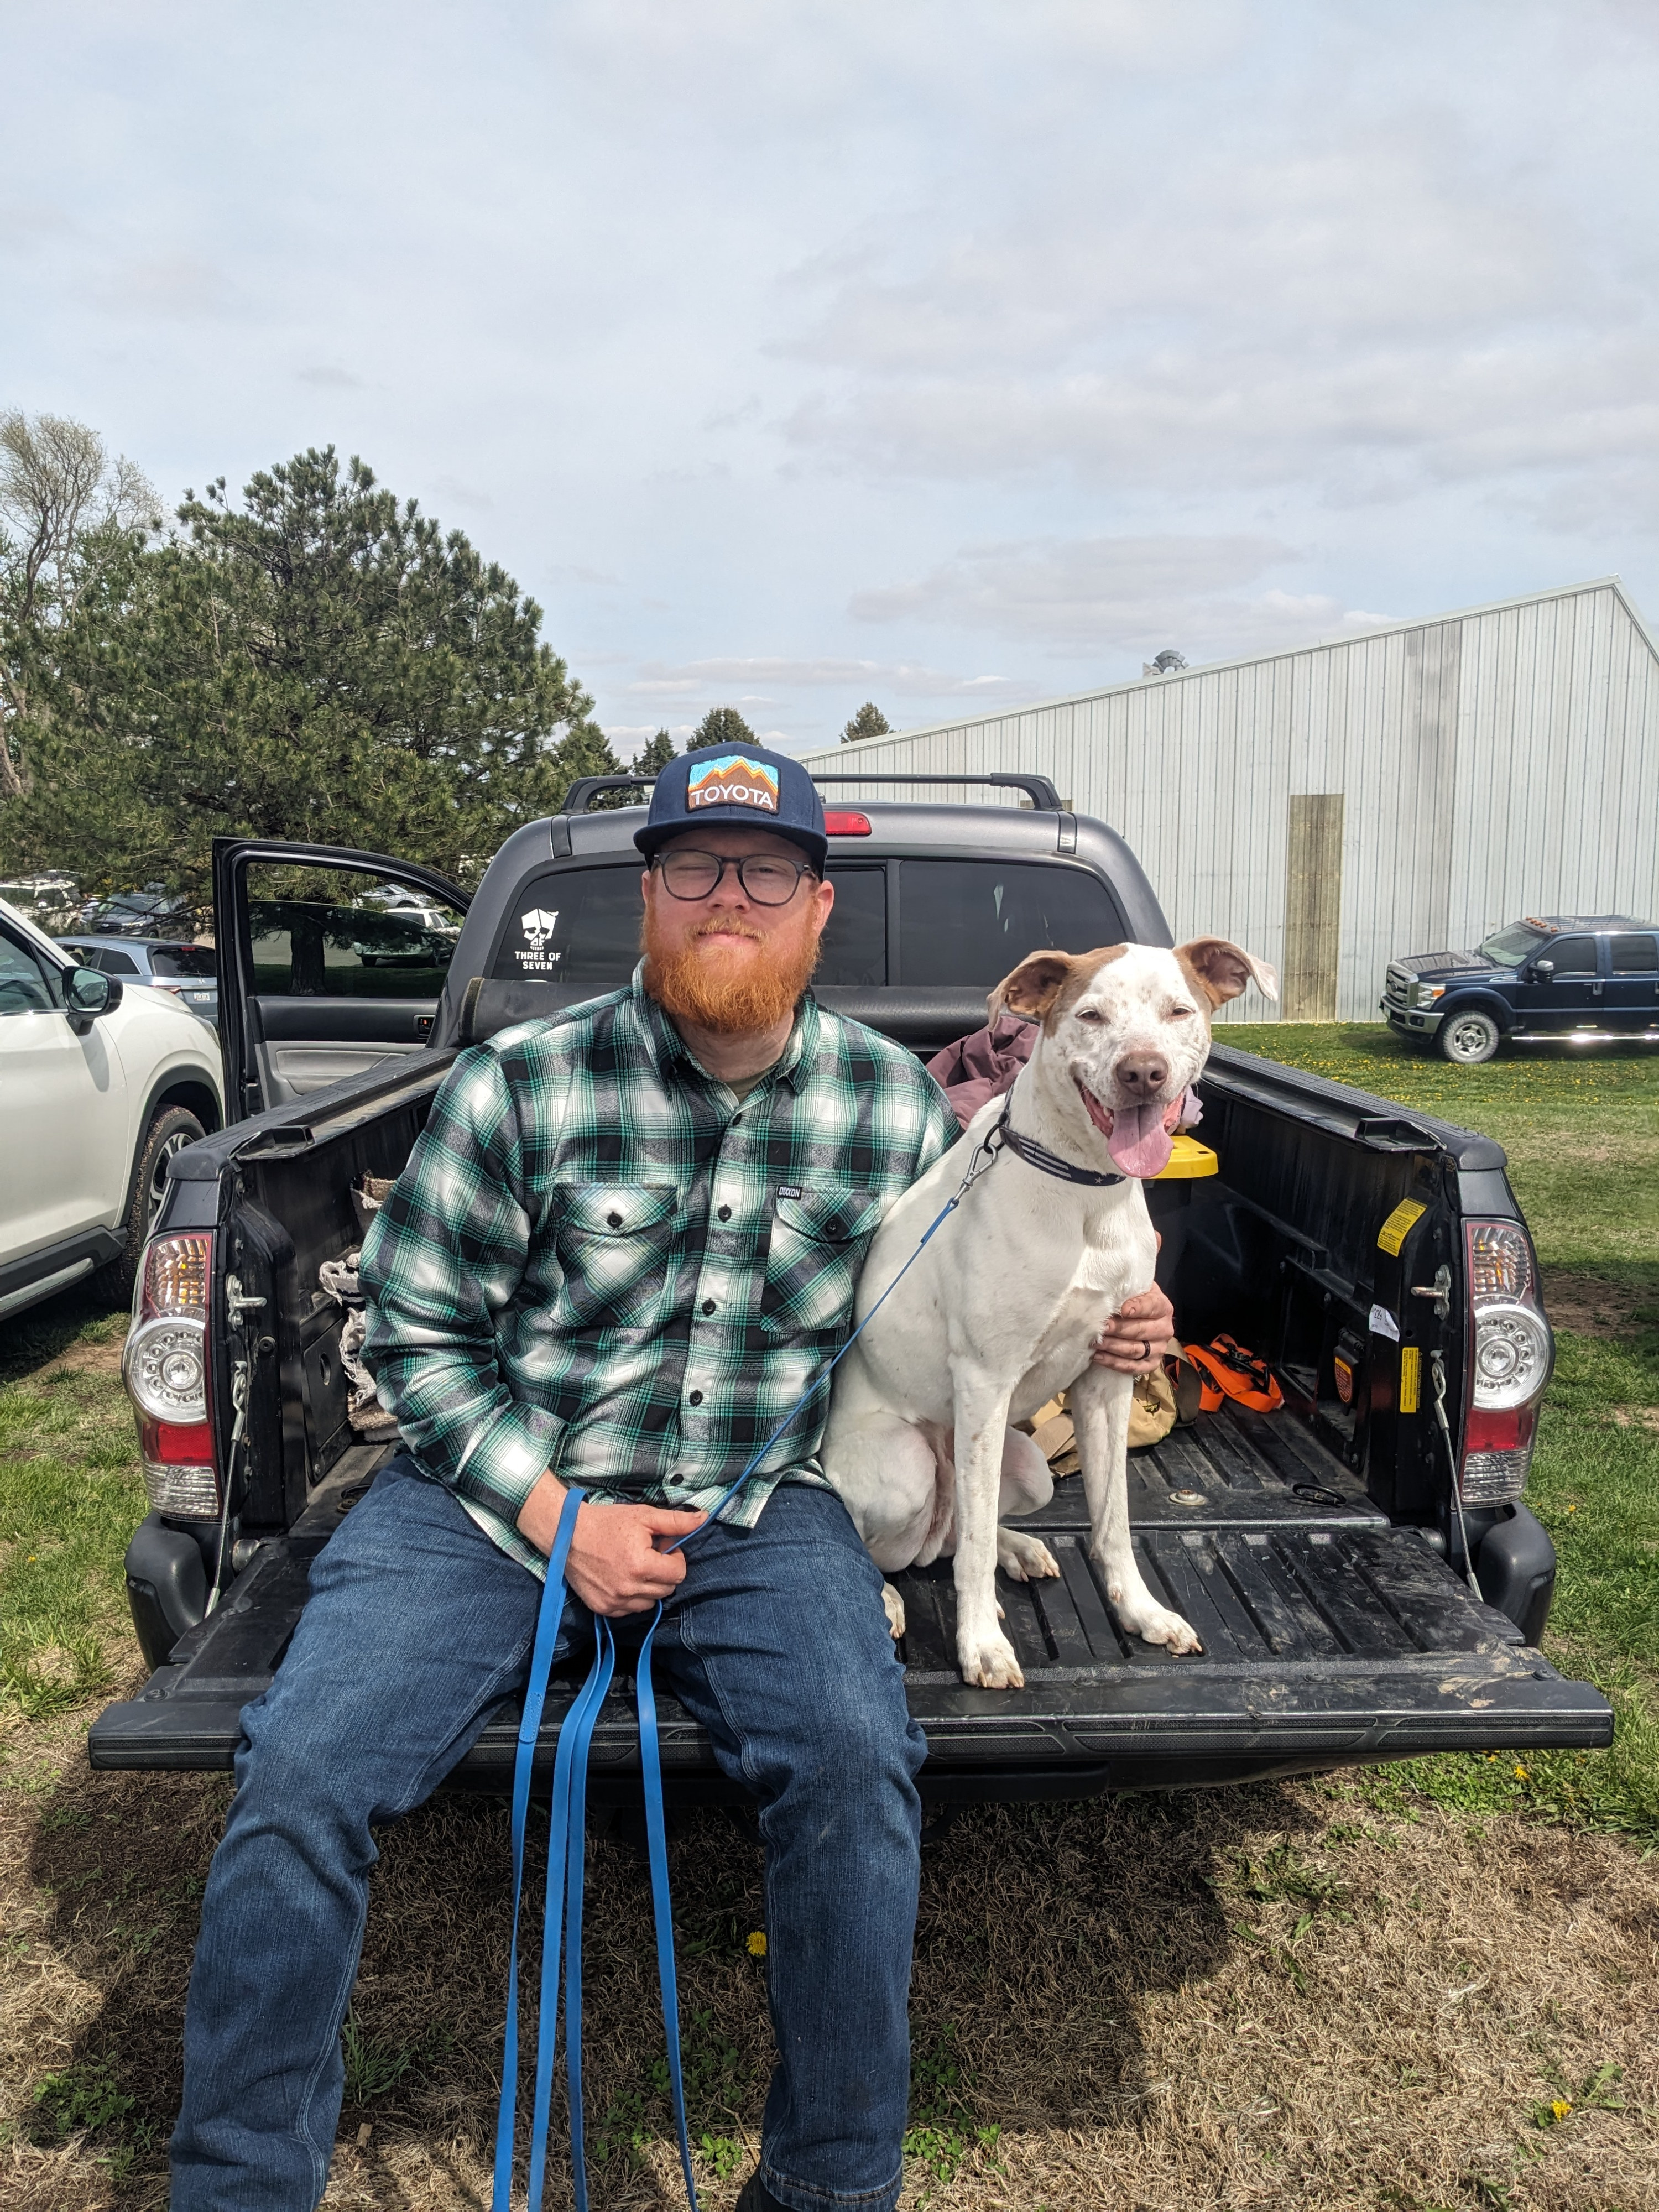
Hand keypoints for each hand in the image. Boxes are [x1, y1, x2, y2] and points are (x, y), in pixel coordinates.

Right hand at [516, 1474, 705, 1615]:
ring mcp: (614, 1602)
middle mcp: (629, 1589)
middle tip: (648, 1555)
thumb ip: (676, 1522)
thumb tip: (704, 1519)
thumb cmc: (608, 1522)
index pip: (678, 1574)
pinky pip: (630, 1610)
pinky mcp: (603, 1609)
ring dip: (649, 1587)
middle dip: (663, 1572)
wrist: (567, 1534)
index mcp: (641, 1566)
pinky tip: (621, 1578)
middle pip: (667, 1590)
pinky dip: (632, 1597)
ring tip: (634, 1566)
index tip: (662, 1547)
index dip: (674, 1559)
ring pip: (650, 1602)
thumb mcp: (644, 1516)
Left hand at [1090, 1283, 1176, 1374]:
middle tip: (1101, 1327)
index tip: (1123, 1310)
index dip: (1138, 1308)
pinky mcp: (1151, 1364)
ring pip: (1135, 1350)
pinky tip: (1098, 1357)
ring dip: (1112, 1347)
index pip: (1152, 1306)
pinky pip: (1133, 1367)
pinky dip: (1114, 1363)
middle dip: (1118, 1329)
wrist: (1141, 1318)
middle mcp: (1165, 1329)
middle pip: (1141, 1330)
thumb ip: (1125, 1291)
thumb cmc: (1132, 1301)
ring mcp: (1159, 1349)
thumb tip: (1105, 1293)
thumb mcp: (1133, 1290)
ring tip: (1095, 1342)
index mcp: (1163, 1307)